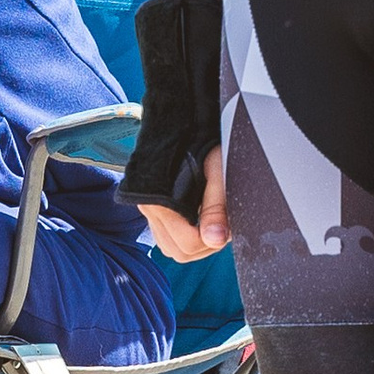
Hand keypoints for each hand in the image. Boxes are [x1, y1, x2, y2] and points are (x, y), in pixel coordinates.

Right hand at [138, 144, 226, 261]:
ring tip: (211, 221)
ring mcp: (147, 210)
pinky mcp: (151, 209)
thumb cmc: (199, 141)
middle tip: (222, 225)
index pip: (188, 244)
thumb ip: (217, 208)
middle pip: (179, 252)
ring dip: (194, 244)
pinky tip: (198, 218)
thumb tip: (217, 240)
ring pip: (171, 248)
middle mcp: (149, 207)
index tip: (226, 227)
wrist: (179, 122)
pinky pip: (166, 237)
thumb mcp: (215, 172)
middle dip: (205, 246)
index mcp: (161, 200)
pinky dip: (183, 237)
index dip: (212, 241)